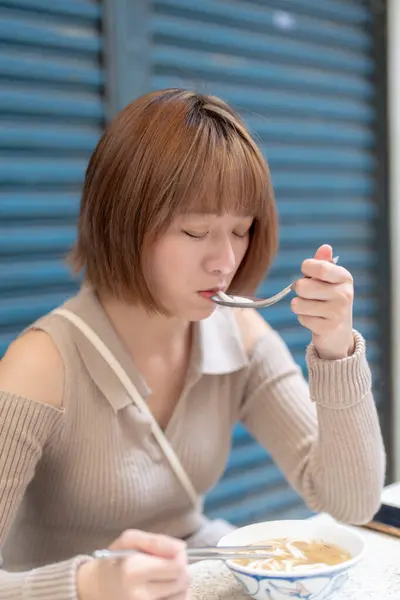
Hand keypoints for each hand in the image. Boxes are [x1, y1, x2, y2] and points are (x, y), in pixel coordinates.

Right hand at [77, 529, 189, 599]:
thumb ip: (156, 541)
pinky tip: (162, 593)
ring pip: (183, 596)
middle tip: (167, 566)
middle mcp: (138, 595)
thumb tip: (181, 547)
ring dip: (178, 586)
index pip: (178, 566)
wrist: (94, 590)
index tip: (171, 553)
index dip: (180, 556)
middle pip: (183, 581)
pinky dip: (174, 598)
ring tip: (162, 580)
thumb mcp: (129, 541)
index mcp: (133, 570)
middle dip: (180, 570)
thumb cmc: (115, 562)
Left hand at [291, 244, 354, 359]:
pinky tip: (315, 320)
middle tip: (308, 294)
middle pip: (302, 286)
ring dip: (299, 306)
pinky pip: (301, 318)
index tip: (307, 272)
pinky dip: (303, 319)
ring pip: (298, 304)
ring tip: (311, 308)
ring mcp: (337, 312)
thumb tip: (325, 247)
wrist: (339, 333)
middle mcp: (344, 293)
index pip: (319, 267)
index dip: (306, 268)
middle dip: (299, 290)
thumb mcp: (328, 280)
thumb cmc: (329, 300)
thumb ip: (323, 264)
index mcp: (344, 277)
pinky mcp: (328, 328)